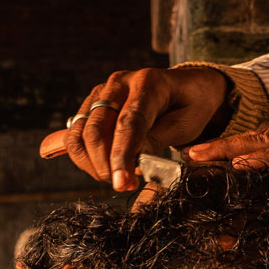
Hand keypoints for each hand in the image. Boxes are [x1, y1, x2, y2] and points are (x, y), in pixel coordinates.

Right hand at [40, 66, 231, 190]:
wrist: (188, 88)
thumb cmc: (192, 106)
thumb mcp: (187, 124)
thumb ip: (159, 139)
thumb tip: (133, 159)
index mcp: (148, 82)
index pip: (128, 122)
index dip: (121, 156)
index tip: (120, 183)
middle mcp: (119, 83)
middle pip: (97, 129)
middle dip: (106, 165)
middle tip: (124, 185)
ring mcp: (102, 92)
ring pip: (80, 134)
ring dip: (93, 164)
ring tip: (118, 177)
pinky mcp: (92, 103)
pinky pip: (76, 134)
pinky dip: (83, 156)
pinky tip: (102, 166)